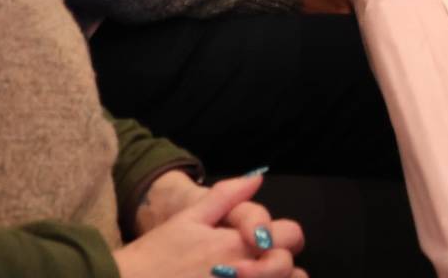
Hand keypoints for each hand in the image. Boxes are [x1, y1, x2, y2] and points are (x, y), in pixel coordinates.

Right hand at [114, 172, 306, 277]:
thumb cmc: (155, 256)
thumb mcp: (188, 219)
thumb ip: (225, 197)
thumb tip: (256, 179)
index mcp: (239, 243)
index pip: (291, 236)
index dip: (284, 237)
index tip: (264, 243)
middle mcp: (246, 273)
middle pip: (292, 271)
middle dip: (280, 268)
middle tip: (256, 267)